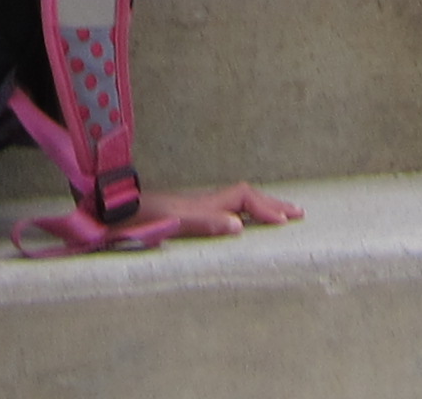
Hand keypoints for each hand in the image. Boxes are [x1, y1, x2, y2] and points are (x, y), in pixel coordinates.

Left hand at [147, 180, 302, 238]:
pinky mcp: (194, 214)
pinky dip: (247, 212)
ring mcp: (202, 206)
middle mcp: (208, 201)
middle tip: (299, 213)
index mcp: (208, 203)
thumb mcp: (177, 222)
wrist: (122, 210)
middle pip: (248, 196)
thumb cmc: (147, 217)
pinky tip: (246, 221)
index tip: (285, 223)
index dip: (267, 210)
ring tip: (281, 214)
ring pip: (240, 202)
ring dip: (263, 207)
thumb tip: (238, 225)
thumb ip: (206, 223)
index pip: (246, 200)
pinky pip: (230, 209)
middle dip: (274, 204)